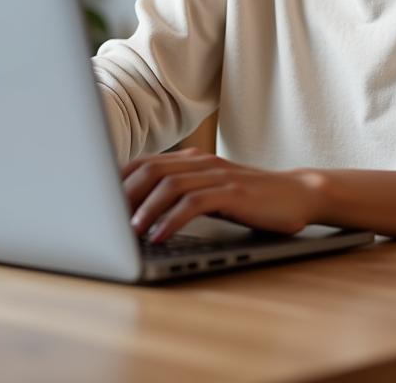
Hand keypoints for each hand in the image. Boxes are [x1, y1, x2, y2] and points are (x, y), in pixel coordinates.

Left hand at [121, 148, 322, 242]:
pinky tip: (160, 236)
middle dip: (123, 194)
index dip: (118, 180)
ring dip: (144, 208)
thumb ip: (184, 192)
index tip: (97, 201)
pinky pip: (194, 203)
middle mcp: (201, 162)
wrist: (298, 194)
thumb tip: (141, 210)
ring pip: (169, 185)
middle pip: (151, 170)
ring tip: (127, 231)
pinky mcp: (233, 193)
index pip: (145, 163)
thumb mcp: (212, 191)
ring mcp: (218, 176)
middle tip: (105, 219)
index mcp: (192, 160)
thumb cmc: (252, 198)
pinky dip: (172, 219)